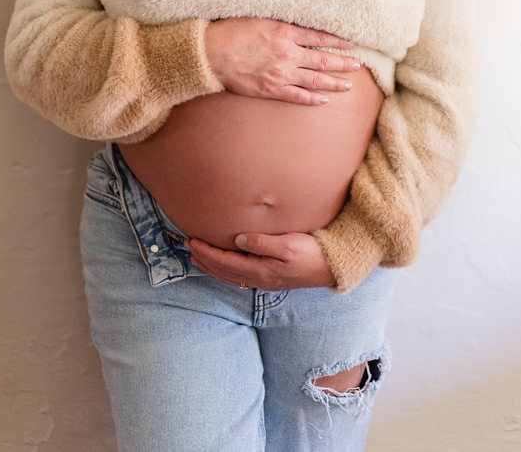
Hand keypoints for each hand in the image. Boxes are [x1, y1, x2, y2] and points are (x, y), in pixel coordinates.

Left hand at [187, 233, 334, 290]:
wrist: (334, 268)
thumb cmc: (312, 253)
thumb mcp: (288, 245)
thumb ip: (262, 242)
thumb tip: (237, 239)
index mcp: (260, 270)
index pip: (225, 262)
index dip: (206, 252)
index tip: (191, 241)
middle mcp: (259, 279)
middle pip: (223, 271)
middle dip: (204, 258)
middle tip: (187, 246)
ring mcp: (264, 281)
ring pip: (229, 276)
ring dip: (211, 266)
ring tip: (196, 257)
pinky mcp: (270, 278)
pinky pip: (239, 277)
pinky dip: (224, 271)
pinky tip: (222, 266)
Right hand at [204, 17, 359, 104]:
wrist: (209, 53)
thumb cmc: (228, 32)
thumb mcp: (256, 19)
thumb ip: (278, 23)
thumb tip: (294, 24)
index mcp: (284, 32)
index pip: (318, 37)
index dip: (336, 41)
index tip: (349, 44)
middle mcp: (287, 54)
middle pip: (322, 60)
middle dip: (342, 63)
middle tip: (356, 65)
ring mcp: (281, 73)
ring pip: (315, 80)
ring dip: (334, 82)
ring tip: (348, 85)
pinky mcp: (271, 89)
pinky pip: (297, 96)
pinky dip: (312, 99)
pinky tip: (324, 100)